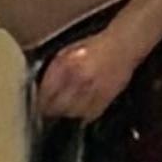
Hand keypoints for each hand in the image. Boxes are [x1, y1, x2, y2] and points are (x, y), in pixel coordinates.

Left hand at [34, 1, 148, 125]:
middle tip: (49, 112)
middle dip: (52, 110)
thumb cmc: (94, 47)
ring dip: (67, 114)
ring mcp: (93, 90)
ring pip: (73, 113)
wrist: (122, 46)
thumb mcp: (68, 51)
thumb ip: (55, 69)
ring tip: (65, 112)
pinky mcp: (106, 98)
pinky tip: (81, 111)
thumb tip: (42, 87)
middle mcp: (78, 78)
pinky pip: (90, 115)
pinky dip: (84, 115)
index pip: (46, 91)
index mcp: (65, 65)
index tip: (39, 104)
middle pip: (58, 106)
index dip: (41, 101)